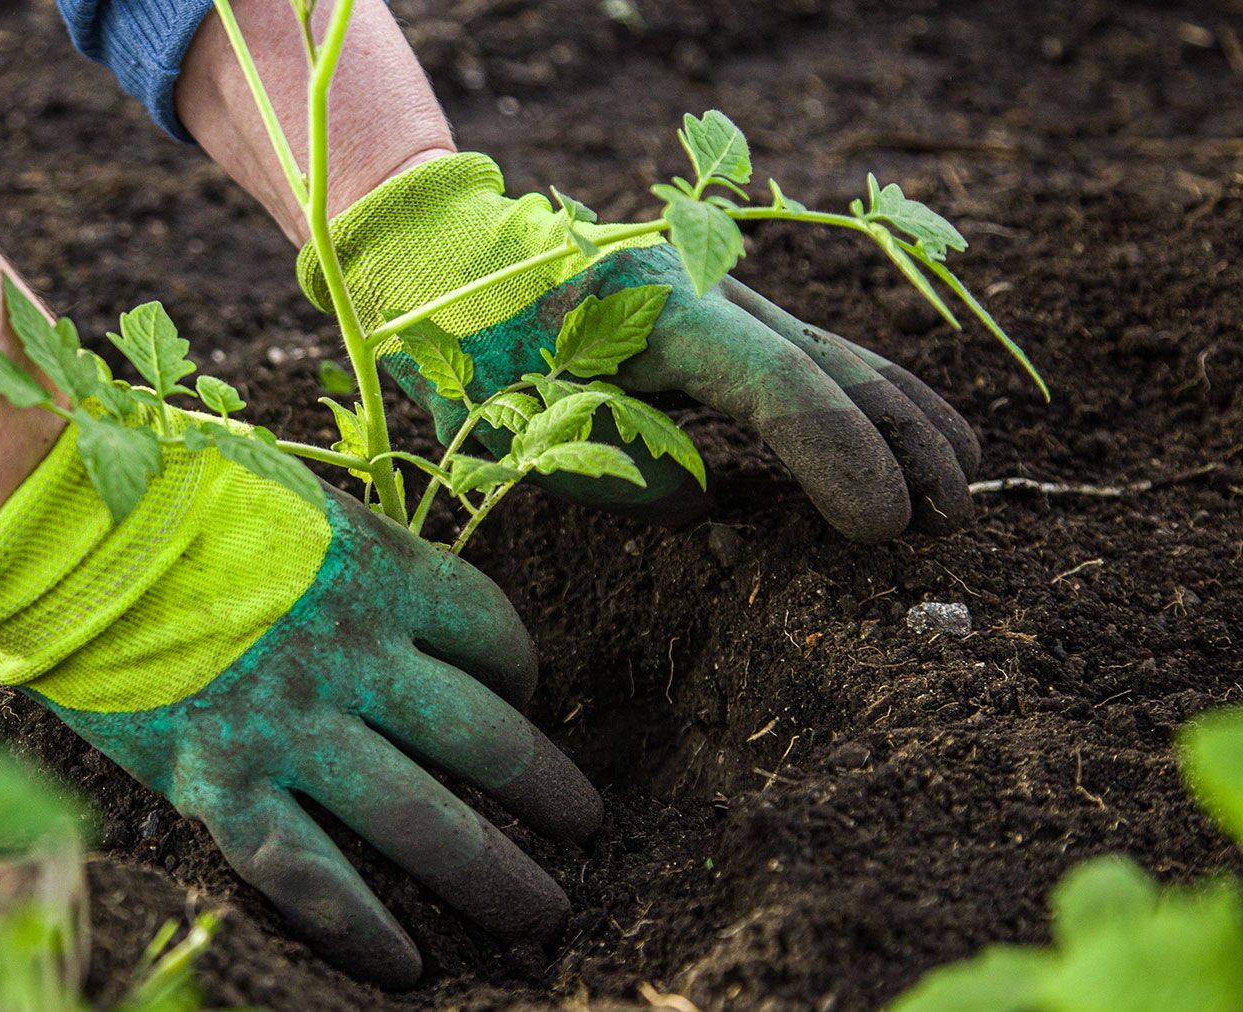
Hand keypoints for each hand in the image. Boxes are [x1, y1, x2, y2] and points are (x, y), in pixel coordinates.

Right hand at [0, 419, 599, 987]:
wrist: (56, 520)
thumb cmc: (170, 488)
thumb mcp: (292, 496)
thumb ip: (354, 550)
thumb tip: (394, 595)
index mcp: (380, 570)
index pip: (492, 633)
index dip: (522, 672)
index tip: (523, 697)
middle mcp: (355, 656)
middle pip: (485, 738)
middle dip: (548, 791)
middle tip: (587, 828)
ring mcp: (292, 727)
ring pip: (421, 820)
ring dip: (495, 873)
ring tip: (543, 914)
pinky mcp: (221, 782)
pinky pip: (312, 874)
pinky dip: (365, 927)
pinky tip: (408, 967)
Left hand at [299, 153, 980, 541]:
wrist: (451, 258)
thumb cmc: (469, 348)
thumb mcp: (515, 425)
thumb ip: (614, 471)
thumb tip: (704, 495)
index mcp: (657, 313)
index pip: (779, 388)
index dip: (840, 458)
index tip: (881, 528)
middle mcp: (708, 289)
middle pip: (833, 365)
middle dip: (901, 444)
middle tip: (946, 522)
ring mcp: (722, 291)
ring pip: (838, 352)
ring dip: (906, 420)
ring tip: (962, 489)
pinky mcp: (723, 308)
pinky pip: (814, 354)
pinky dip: (871, 398)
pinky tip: (917, 437)